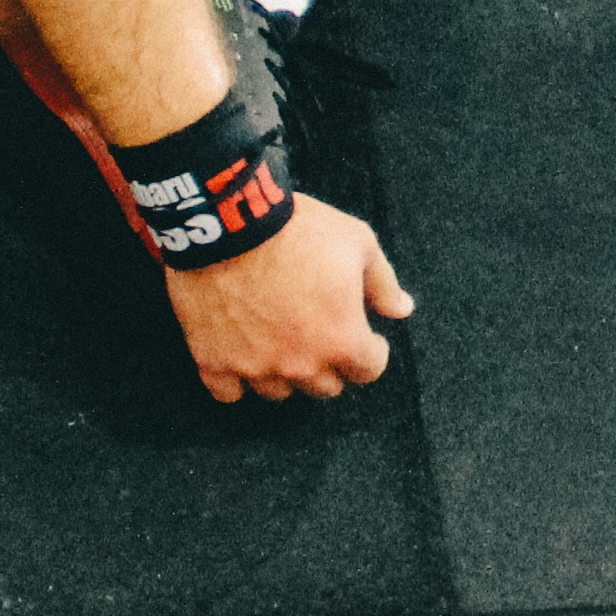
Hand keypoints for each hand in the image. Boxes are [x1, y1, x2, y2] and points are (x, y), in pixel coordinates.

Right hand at [166, 198, 413, 401]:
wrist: (228, 222)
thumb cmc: (298, 229)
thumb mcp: (357, 243)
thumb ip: (383, 284)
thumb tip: (402, 310)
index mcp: (342, 340)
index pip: (369, 370)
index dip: (370, 350)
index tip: (364, 336)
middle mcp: (301, 364)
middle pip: (325, 386)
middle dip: (328, 362)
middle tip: (319, 333)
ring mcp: (254, 368)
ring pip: (279, 391)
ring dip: (284, 371)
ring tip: (279, 340)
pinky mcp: (213, 363)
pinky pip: (230, 392)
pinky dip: (237, 379)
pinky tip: (241, 355)